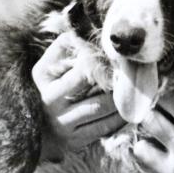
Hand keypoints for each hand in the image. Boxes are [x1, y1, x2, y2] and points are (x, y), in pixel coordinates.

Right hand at [32, 32, 123, 159]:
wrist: (42, 130)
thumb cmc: (51, 88)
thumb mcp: (49, 66)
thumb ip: (63, 46)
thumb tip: (82, 31)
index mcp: (43, 77)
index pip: (74, 64)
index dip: (97, 59)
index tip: (112, 56)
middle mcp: (49, 100)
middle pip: (87, 81)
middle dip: (110, 77)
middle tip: (128, 72)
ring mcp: (62, 122)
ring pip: (99, 107)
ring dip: (118, 97)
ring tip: (131, 89)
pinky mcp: (74, 141)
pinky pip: (103, 128)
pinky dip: (118, 118)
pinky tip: (127, 109)